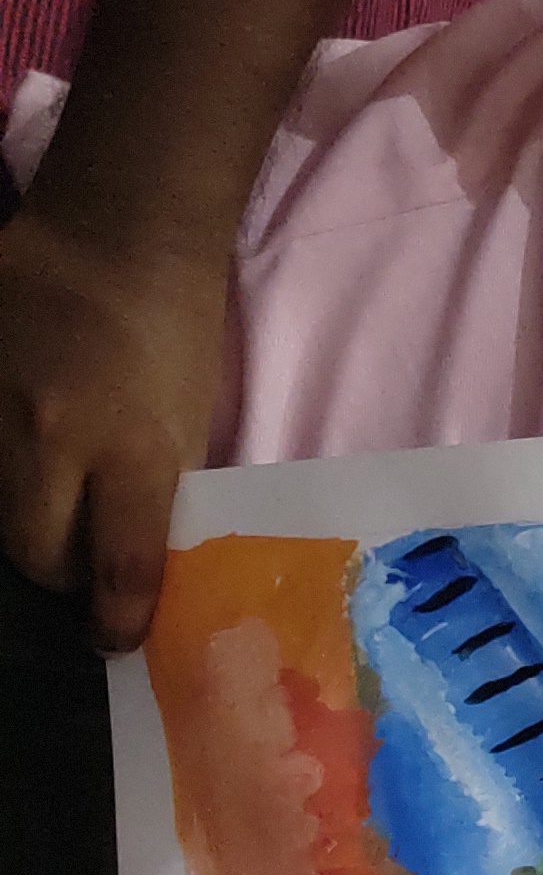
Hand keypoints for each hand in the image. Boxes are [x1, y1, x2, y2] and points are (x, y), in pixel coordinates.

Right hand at [0, 209, 226, 648]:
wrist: (115, 237)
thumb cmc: (173, 336)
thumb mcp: (186, 428)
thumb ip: (154, 494)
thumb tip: (137, 564)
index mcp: (133, 449)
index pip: (120, 564)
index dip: (118, 616)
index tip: (116, 638)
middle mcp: (53, 434)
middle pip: (34, 551)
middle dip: (60, 571)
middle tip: (82, 564)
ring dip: (25, 518)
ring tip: (53, 503)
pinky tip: (24, 459)